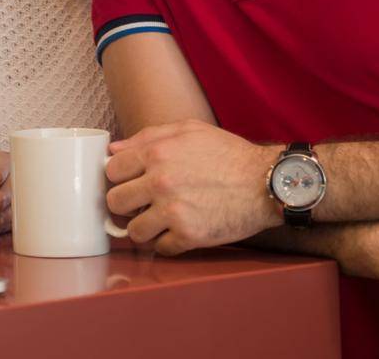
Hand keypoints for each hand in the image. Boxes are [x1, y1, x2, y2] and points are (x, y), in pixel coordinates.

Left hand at [105, 120, 279, 253]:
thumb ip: (149, 136)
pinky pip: (160, 248)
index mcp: (157, 153)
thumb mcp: (190, 131)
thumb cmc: (229, 154)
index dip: (119, 177)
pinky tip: (179, 232)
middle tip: (141, 204)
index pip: (111, 170)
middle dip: (126, 204)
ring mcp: (173, 210)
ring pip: (133, 231)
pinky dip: (167, 244)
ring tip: (159, 222)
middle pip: (115, 201)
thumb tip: (114, 149)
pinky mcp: (189, 236)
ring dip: (144, 229)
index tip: (130, 183)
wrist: (267, 182)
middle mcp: (160, 181)